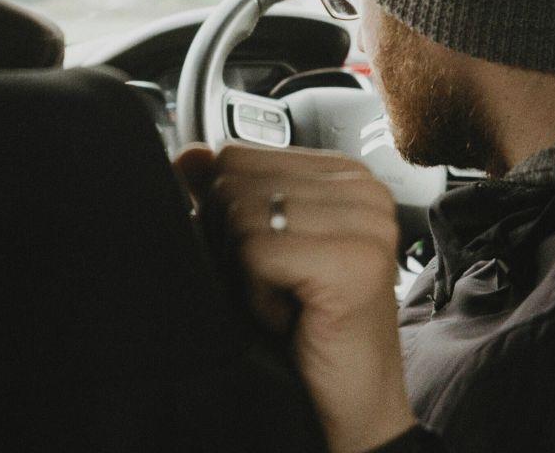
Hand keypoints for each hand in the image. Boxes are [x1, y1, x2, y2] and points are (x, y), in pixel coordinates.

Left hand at [174, 142, 416, 452]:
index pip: (238, 154)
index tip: (270, 259)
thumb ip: (226, 197)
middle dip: (234, 244)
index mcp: (344, 174)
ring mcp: (366, 221)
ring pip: (241, 216)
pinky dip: (257, 298)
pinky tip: (291, 317)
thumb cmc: (307, 327)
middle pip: (234, 181)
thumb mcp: (258, 251)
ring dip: (246, 275)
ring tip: (288, 301)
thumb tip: (188, 155)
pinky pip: (256, 254)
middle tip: (279, 286)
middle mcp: (364, 188)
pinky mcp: (354, 260)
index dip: (227, 213)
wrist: (353, 399)